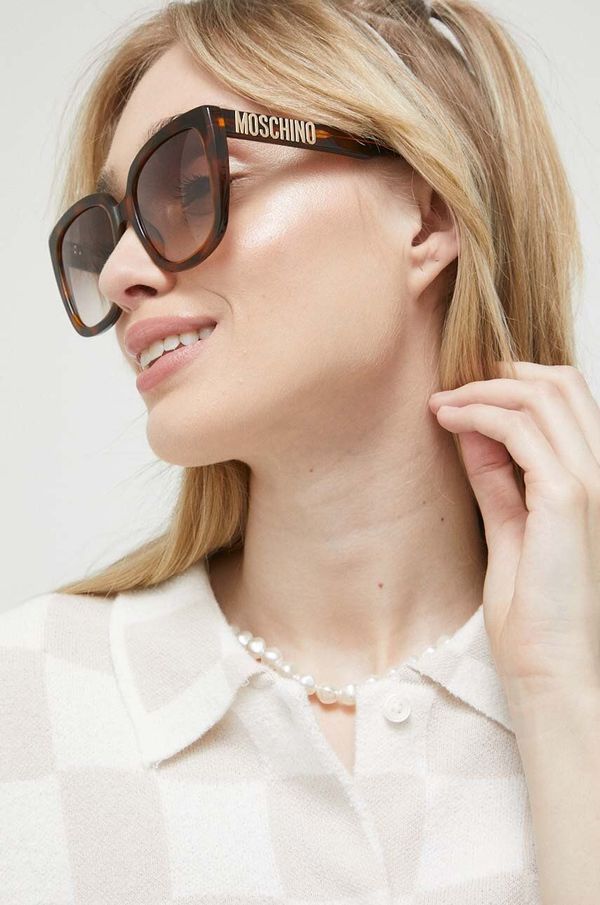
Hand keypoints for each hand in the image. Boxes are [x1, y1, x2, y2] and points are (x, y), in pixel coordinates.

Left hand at [428, 362, 599, 699]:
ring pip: (542, 395)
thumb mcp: (511, 527)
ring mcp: (592, 481)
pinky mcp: (568, 497)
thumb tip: (473, 432)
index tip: (465, 394)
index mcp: (596, 479)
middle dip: (501, 375)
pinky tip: (447, 420)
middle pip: (561, 384)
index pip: (569, 401)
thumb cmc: (536, 614)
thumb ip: (498, 479)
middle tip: (452, 389)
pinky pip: (519, 428)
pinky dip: (478, 414)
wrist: (552, 671)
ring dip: (483, 390)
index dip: (517, 384)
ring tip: (442, 404)